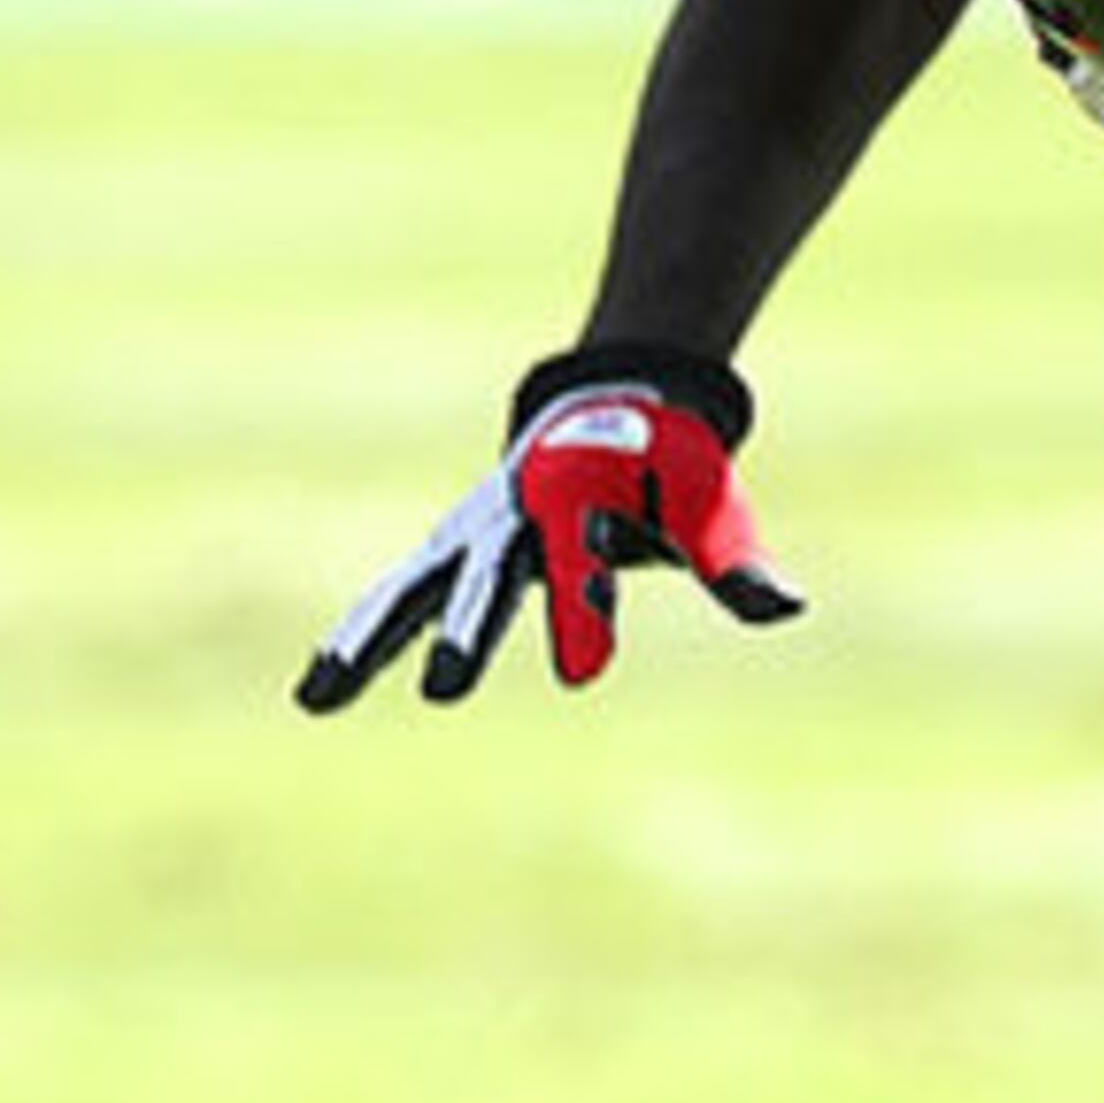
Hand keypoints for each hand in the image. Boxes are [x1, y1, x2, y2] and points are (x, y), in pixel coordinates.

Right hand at [293, 343, 801, 710]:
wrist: (617, 404)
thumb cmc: (670, 467)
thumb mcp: (712, 507)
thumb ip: (736, 563)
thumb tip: (785, 607)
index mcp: (586, 501)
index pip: (588, 571)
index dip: (586, 617)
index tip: (584, 674)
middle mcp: (518, 515)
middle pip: (488, 581)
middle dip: (467, 630)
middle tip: (444, 687)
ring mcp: (474, 532)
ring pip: (412, 590)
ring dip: (369, 641)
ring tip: (319, 698)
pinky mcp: (451, 549)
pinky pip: (397, 596)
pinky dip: (361, 637)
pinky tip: (318, 691)